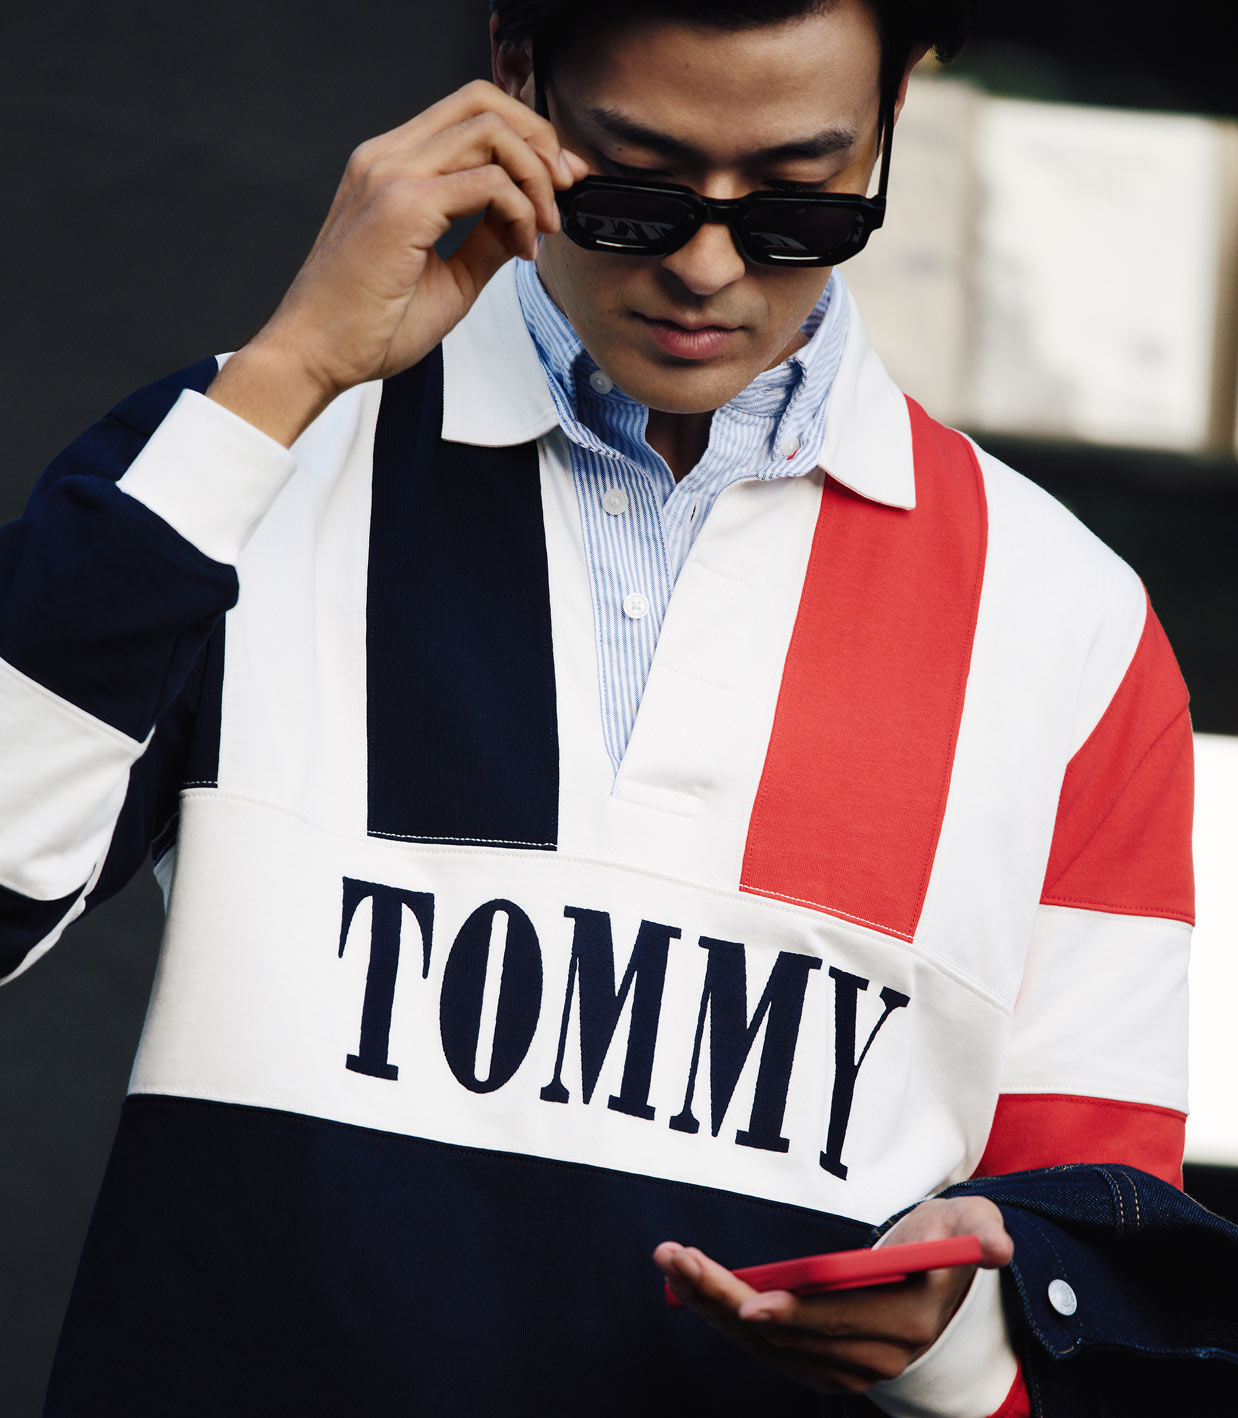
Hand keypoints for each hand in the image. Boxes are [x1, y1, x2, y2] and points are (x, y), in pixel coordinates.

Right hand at [208, 79, 587, 444]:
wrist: (316, 356)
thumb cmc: (367, 325)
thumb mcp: (448, 277)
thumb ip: (486, 239)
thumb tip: (529, 220)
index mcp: (391, 165)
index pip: (470, 113)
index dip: (527, 138)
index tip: (559, 182)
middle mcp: (388, 157)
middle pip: (484, 102)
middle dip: (540, 141)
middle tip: (564, 191)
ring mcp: (391, 175)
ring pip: (490, 130)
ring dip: (535, 175)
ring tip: (543, 227)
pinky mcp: (402, 206)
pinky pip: (487, 183)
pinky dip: (520, 211)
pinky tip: (521, 248)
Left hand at [653, 1196, 1012, 1395]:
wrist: (939, 1282)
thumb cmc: (947, 1238)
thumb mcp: (973, 1223)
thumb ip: (982, 1231)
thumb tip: (997, 1247)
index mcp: (908, 1321)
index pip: (842, 1322)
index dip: (794, 1314)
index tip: (750, 1301)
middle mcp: (873, 1356)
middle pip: (789, 1334)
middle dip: (727, 1300)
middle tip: (678, 1260)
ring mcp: (843, 1366)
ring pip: (766, 1343)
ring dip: (712, 1305)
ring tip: (671, 1262)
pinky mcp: (818, 1362)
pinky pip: (763, 1345)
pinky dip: (723, 1316)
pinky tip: (689, 1284)